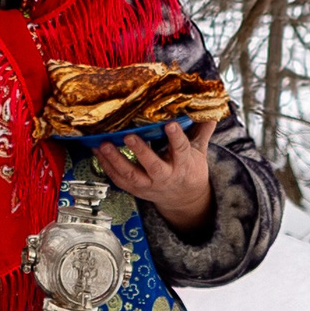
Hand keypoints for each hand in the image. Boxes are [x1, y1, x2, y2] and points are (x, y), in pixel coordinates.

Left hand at [98, 117, 217, 235]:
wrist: (182, 198)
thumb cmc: (188, 169)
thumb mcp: (199, 152)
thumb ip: (202, 132)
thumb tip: (212, 112)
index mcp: (183, 166)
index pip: (181, 151)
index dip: (176, 138)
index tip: (171, 124)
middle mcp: (165, 177)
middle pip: (153, 166)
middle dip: (141, 151)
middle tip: (129, 135)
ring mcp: (148, 185)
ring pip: (130, 175)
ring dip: (115, 159)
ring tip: (103, 144)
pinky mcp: (134, 189)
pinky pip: (118, 179)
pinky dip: (106, 165)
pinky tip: (97, 151)